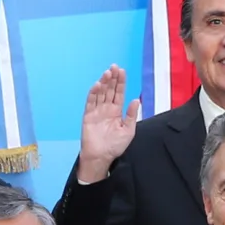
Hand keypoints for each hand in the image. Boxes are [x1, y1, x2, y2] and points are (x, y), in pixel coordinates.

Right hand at [74, 65, 140, 182]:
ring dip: (103, 83)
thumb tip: (136, 100)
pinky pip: (90, 102)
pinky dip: (93, 93)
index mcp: (117, 111)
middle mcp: (106, 108)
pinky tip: (97, 85)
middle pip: (109, 90)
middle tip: (114, 67)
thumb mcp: (128, 131)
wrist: (100, 157)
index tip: (122, 71)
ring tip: (107, 73)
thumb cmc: (115, 146)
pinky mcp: (88, 115)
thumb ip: (132, 115)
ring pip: (100, 93)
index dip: (121, 82)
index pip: (119, 93)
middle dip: (112, 78)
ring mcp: (97, 111)